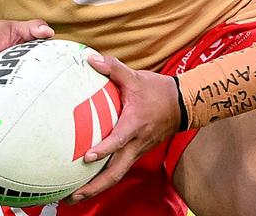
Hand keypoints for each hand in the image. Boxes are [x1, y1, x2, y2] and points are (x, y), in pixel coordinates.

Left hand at [66, 54, 180, 203]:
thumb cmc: (158, 91)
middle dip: (94, 187)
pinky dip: (103, 178)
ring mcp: (137, 151)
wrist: (183, 104)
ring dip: (96, 188)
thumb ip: (113, 68)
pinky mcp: (137, 153)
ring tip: (74, 197)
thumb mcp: (136, 77)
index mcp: (135, 125)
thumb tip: (90, 58)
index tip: (88, 157)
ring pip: (116, 175)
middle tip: (72, 196)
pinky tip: (87, 182)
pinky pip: (119, 169)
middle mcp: (136, 143)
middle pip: (115, 173)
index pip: (119, 140)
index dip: (104, 149)